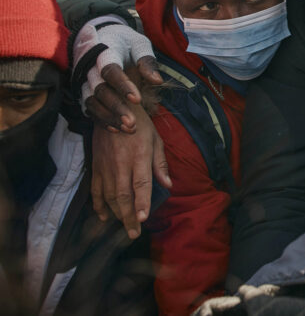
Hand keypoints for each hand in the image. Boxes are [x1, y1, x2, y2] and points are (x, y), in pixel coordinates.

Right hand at [74, 18, 161, 131]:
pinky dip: (101, 120)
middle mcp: (90, 67)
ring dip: (109, 117)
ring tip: (129, 129)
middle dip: (116, 107)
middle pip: (100, 90)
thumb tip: (157, 81)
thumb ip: (147, 61)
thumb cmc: (126, 42)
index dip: (123, 86)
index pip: (110, 70)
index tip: (138, 100)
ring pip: (92, 102)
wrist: (104, 37)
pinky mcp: (84, 91)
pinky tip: (116, 130)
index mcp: (104, 52)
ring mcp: (85, 80)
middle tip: (133, 123)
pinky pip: (88, 108)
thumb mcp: (139, 44)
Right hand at [91, 103, 170, 237]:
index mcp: (139, 156)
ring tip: (124, 227)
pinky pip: (96, 190)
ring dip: (116, 214)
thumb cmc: (139, 125)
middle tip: (134, 234)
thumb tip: (168, 185)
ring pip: (109, 196)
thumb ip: (160, 164)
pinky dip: (98, 205)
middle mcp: (121, 163)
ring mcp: (106, 166)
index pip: (141, 184)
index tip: (142, 219)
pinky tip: (103, 216)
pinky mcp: (96, 166)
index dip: (141, 202)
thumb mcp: (156, 140)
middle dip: (128, 218)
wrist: (113, 108)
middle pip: (124, 196)